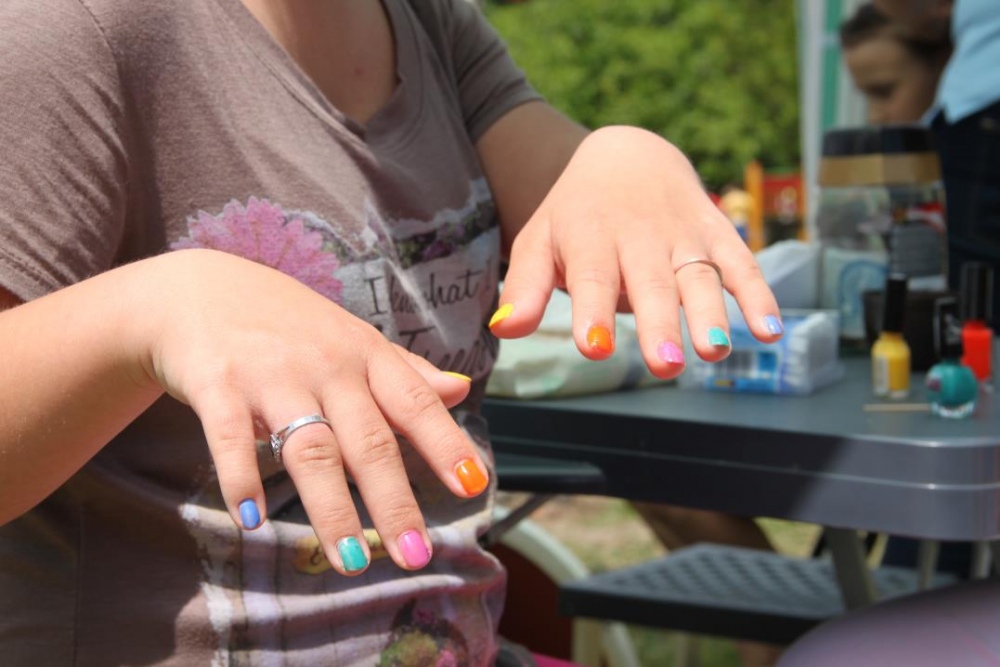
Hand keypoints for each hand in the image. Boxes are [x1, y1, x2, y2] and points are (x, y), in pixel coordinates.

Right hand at [136, 249, 486, 573]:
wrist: (199, 288)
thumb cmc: (289, 324)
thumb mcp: (353, 339)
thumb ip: (405, 372)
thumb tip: (461, 390)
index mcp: (366, 355)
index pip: (415, 403)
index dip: (446, 444)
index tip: (474, 486)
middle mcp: (327, 365)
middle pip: (368, 440)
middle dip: (394, 501)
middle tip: (415, 556)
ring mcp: (272, 375)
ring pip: (310, 449)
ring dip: (332, 508)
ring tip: (351, 560)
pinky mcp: (218, 384)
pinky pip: (230, 437)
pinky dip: (241, 477)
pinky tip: (252, 520)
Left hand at [490, 126, 781, 378]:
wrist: (626, 154)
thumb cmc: (576, 213)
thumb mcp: (540, 241)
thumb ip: (525, 287)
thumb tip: (502, 328)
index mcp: (590, 236)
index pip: (592, 277)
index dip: (593, 312)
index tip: (594, 346)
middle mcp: (639, 235)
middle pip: (651, 283)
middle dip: (658, 324)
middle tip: (664, 365)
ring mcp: (682, 234)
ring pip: (699, 275)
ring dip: (710, 313)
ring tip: (715, 350)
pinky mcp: (716, 233)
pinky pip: (741, 261)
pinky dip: (759, 293)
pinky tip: (771, 329)